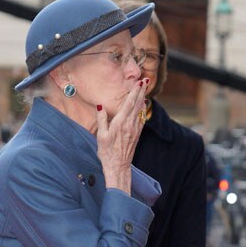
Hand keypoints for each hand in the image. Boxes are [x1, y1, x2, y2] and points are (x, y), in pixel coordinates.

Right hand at [95, 79, 148, 193]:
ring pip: (140, 111)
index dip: (135, 92)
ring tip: (145, 89)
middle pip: (137, 104)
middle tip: (145, 80)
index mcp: (120, 123)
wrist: (118, 166)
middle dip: (141, 92)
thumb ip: (102, 119)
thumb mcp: (101, 135)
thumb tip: (100, 106)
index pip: (129, 103)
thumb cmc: (107, 152)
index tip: (139, 82)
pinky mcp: (136, 135)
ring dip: (142, 99)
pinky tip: (143, 106)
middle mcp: (130, 125)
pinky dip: (142, 110)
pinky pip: (141, 119)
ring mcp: (135, 130)